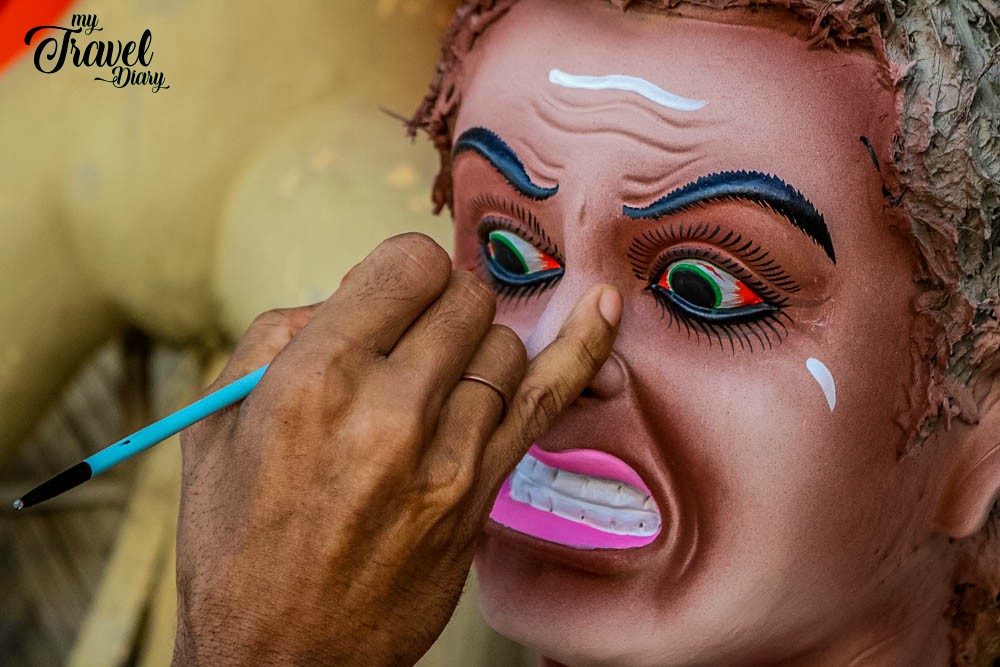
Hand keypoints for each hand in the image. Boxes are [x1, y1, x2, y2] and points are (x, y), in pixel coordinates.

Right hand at [173, 233, 620, 665]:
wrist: (282, 656)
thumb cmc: (239, 544)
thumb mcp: (217, 424)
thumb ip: (276, 336)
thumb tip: (348, 294)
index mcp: (314, 378)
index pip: (407, 264)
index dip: (400, 271)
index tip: (388, 296)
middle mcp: (388, 407)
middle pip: (463, 297)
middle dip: (437, 303)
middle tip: (410, 338)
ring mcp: (447, 454)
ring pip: (502, 343)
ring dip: (474, 344)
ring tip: (440, 375)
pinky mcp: (482, 492)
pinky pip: (548, 398)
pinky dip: (582, 346)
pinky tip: (602, 308)